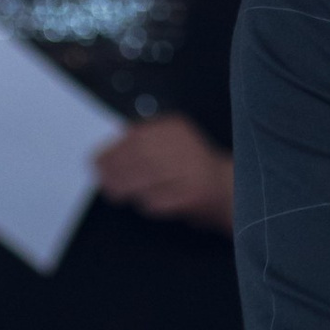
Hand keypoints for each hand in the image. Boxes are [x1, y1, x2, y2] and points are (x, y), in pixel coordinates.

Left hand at [93, 113, 233, 223]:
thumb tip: (109, 152)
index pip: (135, 136)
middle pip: (137, 156)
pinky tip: (144, 202)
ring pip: (144, 178)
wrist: (232, 188)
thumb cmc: (195, 166)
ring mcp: (189, 170)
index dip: (112, 150)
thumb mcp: (172, 140)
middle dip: (114, 169)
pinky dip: (146, 202)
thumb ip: (145, 141)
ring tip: (113, 192)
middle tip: (100, 178)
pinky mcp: (191, 195)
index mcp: (175, 127)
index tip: (96, 159)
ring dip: (124, 187)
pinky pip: (158, 199)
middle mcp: (183, 144)